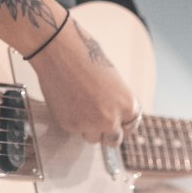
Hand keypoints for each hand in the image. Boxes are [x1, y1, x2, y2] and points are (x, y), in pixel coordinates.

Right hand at [30, 15, 138, 143]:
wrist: (60, 52)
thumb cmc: (87, 56)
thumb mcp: (113, 80)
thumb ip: (116, 101)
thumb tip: (113, 115)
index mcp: (127, 105)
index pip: (131, 125)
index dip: (123, 123)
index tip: (118, 122)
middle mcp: (111, 119)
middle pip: (114, 140)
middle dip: (108, 132)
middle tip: (99, 120)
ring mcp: (90, 125)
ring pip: (93, 138)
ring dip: (90, 128)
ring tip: (81, 107)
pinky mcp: (70, 125)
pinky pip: (76, 130)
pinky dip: (73, 121)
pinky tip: (69, 102)